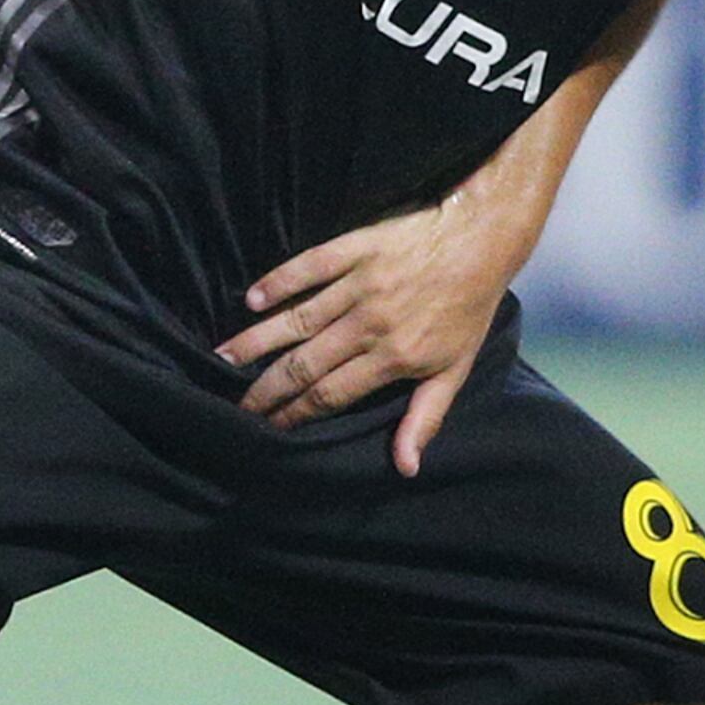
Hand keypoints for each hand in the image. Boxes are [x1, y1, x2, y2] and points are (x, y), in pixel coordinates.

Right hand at [216, 191, 533, 474]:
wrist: (482, 237)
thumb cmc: (468, 307)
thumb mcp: (455, 369)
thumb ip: (425, 418)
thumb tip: (405, 467)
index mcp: (393, 357)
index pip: (330, 394)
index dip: (295, 414)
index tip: (269, 429)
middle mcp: (370, 323)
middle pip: (305, 364)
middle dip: (266, 389)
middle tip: (236, 405)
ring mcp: (360, 283)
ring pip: (297, 319)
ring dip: (257, 341)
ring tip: (222, 358)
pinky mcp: (355, 246)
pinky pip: (308, 266)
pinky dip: (278, 282)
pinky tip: (251, 300)